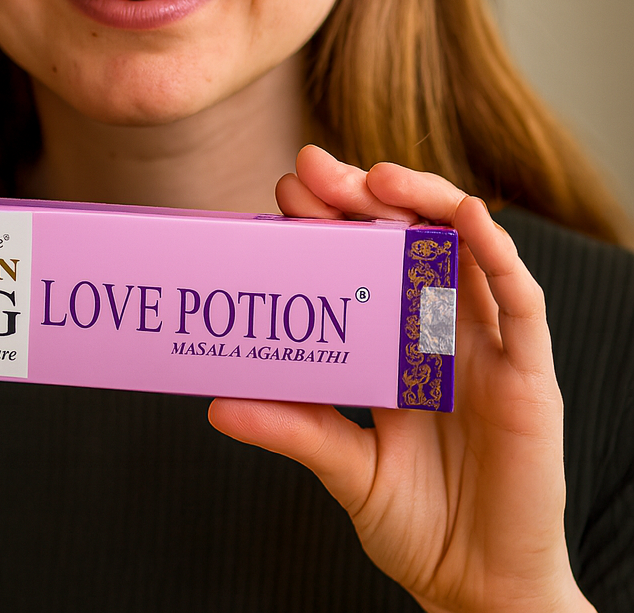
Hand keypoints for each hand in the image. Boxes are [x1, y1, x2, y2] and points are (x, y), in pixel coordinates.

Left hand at [209, 145, 594, 612]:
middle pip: (406, 241)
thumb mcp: (343, 466)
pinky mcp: (527, 375)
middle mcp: (438, 333)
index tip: (284, 194)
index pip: (360, 263)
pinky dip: (497, 253)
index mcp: (393, 344)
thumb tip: (215, 402)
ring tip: (377, 177)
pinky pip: (519, 301)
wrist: (476, 590)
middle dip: (362, 198)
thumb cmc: (418, 523)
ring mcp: (484, 347)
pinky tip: (467, 216)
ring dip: (424, 203)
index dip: (327, 224)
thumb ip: (292, 428)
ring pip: (462, 251)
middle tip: (314, 171)